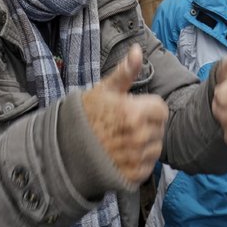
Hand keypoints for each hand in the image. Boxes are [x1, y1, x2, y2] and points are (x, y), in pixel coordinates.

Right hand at [81, 44, 168, 184]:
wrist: (65, 148)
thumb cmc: (85, 116)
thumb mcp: (104, 90)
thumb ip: (125, 72)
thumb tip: (137, 50)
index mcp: (133, 112)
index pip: (161, 109)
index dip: (148, 107)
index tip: (133, 108)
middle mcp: (137, 136)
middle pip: (160, 128)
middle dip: (147, 124)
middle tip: (125, 124)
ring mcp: (135, 158)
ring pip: (156, 148)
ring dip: (145, 143)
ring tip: (124, 139)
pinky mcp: (132, 176)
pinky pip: (148, 166)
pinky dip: (139, 161)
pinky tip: (123, 154)